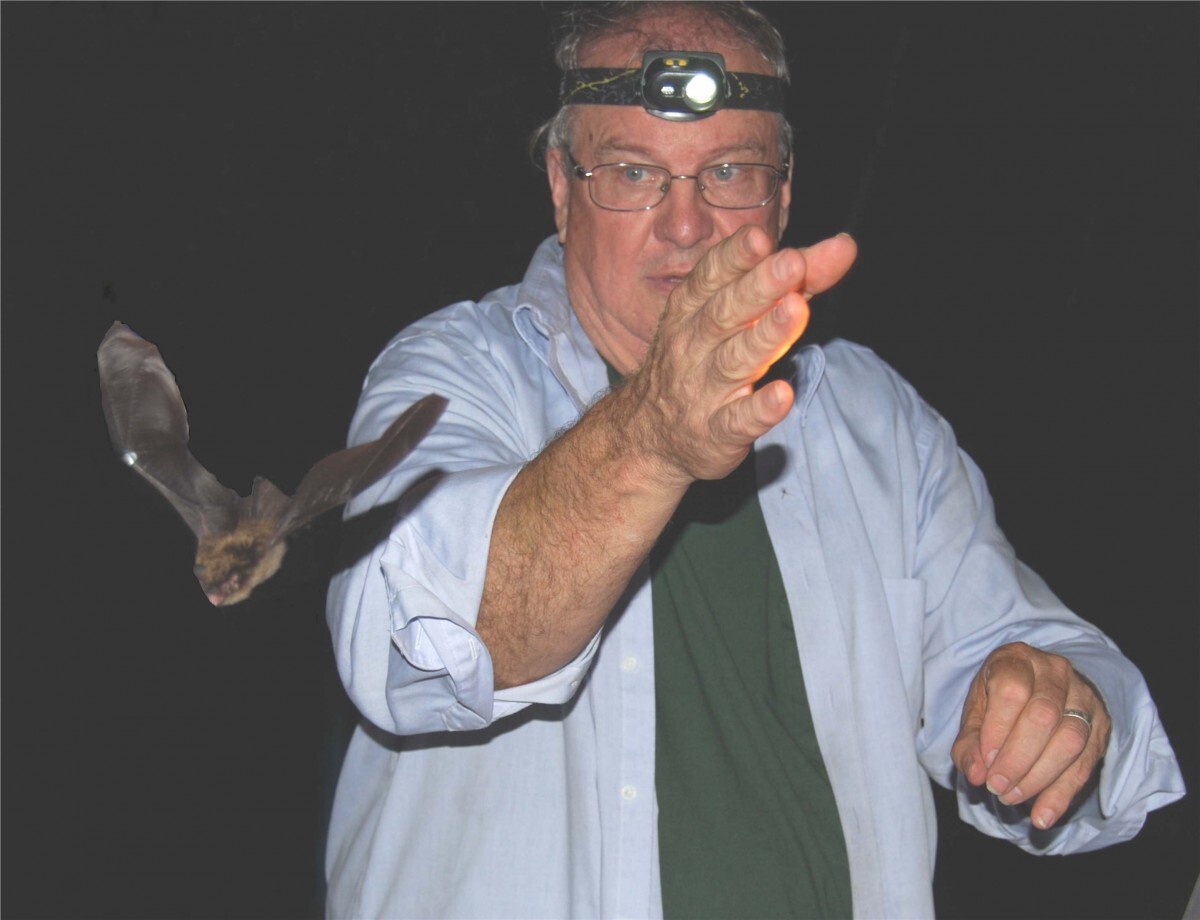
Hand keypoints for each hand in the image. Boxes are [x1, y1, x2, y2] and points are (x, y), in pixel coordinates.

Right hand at [624, 225, 856, 483]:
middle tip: (793, 263)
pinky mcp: (716, 433)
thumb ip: (792, 280)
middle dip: (759, 286)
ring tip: (796, 310)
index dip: (736, 256)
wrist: (650, 435)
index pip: (712, 276)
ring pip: (734, 361)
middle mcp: (693, 345)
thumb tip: (844, 246)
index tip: (761, 237)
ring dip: (766, 336)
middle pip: (726, 312)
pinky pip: (737, 421)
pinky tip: (783, 395)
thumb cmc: (702, 359)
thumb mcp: (733, 314)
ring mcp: (703, 390)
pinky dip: (760, 410)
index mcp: (692, 309)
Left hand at [952, 642, 1111, 829]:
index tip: (986, 761)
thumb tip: (976, 774)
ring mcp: (1083, 696)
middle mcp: (1054, 671)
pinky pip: (1085, 764)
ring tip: (1011, 798)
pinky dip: (1062, 795)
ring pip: (1070, 739)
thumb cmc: (999, 700)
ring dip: (1039, 777)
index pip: (1012, 689)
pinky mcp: (1100, 725)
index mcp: (1017, 659)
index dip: (999, 728)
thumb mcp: (976, 712)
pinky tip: (1042, 817)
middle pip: (1044, 715)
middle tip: (997, 787)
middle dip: (1018, 758)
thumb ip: (969, 743)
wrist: (1038, 687)